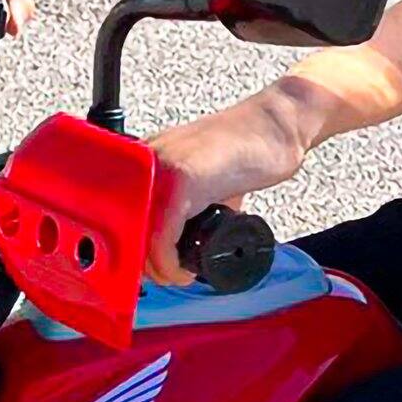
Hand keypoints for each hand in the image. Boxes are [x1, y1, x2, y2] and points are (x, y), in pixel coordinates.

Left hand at [143, 92, 316, 283]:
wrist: (279, 124)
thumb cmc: (249, 149)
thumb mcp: (206, 180)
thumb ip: (189, 205)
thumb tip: (178, 243)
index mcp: (147, 159)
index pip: (122, 212)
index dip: (134, 249)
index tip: (151, 270)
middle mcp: (147, 159)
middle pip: (125, 227)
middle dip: (143, 264)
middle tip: (167, 277)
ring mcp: (163, 167)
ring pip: (140, 235)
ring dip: (159, 270)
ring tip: (178, 276)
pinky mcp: (184, 178)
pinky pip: (163, 235)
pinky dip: (171, 264)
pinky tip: (185, 271)